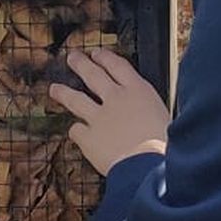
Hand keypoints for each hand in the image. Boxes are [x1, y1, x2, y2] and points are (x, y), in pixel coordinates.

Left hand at [50, 49, 169, 175]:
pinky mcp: (89, 138)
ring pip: (76, 99)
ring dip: (63, 92)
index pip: (118, 66)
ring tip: (54, 89)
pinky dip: (76, 131)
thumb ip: (148, 110)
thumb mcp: (164, 116)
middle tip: (72, 58)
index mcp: (139, 91)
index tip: (98, 54)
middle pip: (93, 75)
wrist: (149, 166)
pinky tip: (75, 132)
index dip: (105, 58)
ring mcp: (99, 118)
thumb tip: (147, 115)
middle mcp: (116, 99)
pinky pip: (76, 130)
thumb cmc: (165, 146)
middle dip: (81, 64)